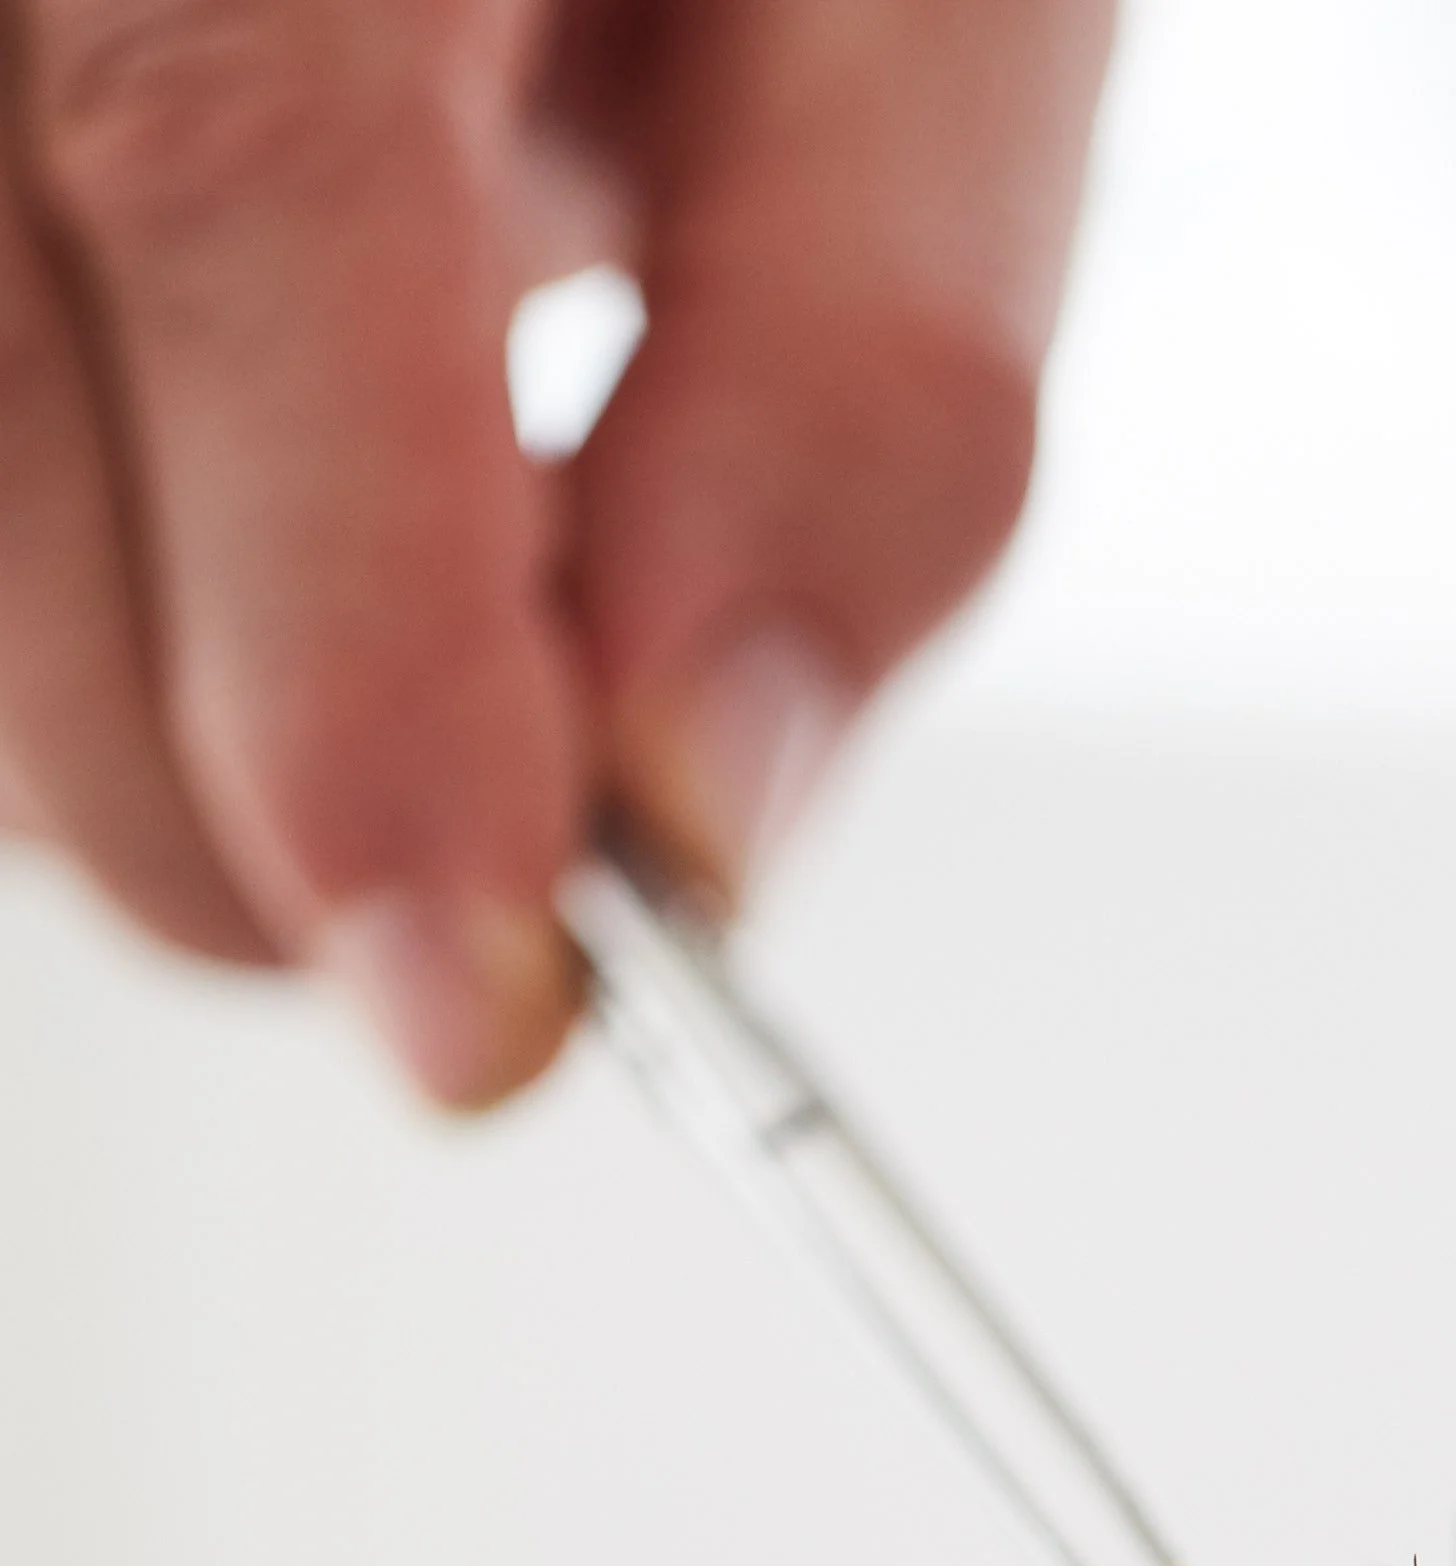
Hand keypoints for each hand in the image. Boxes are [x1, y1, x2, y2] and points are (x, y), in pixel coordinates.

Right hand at [0, 0, 1111, 1100]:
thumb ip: (858, 378)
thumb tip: (706, 803)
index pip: (227, 162)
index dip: (344, 644)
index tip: (474, 1000)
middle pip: (9, 453)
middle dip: (266, 795)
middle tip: (521, 811)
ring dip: (173, 696)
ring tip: (407, 513)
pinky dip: (106, 605)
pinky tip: (248, 482)